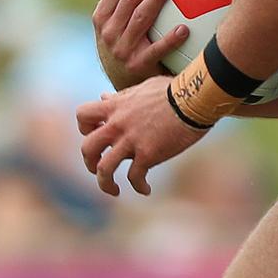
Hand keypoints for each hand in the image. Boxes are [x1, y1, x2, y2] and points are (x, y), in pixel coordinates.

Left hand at [77, 75, 207, 195]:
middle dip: (89, 161)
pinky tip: (145, 189)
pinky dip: (139, 187)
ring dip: (104, 183)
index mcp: (116, 106)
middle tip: (98, 166)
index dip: (85, 127)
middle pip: (87, 147)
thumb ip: (121, 96)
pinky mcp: (148, 154)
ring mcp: (131, 140)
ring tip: (113, 189)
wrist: (194, 97)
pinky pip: (135, 178)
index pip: (83, 115)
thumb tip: (104, 97)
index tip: (96, 132)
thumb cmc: (174, 89)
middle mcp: (118, 124)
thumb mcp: (142, 87)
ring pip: (103, 169)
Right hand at [93, 0, 189, 87]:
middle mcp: (109, 31)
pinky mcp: (139, 66)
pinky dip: (170, 39)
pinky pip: (157, 50)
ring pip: (141, 18)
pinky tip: (185, 28)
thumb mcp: (110, 12)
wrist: (123, 82)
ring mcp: (123, 49)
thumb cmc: (120, 37)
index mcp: (102, 15)